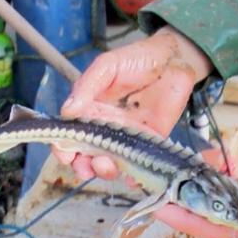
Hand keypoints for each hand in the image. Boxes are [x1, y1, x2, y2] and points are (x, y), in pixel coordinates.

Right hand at [52, 26, 213, 180]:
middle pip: (87, 155)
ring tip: (106, 165)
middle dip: (82, 166)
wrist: (174, 60)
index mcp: (90, 110)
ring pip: (110, 163)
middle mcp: (105, 127)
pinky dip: (133, 177)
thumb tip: (67, 111)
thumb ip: (87, 87)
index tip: (65, 155)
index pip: (70, 134)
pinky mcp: (149, 142)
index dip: (63, 148)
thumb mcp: (107, 66)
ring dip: (104, 171)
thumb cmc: (136, 59)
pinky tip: (131, 178)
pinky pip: (138, 164)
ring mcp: (127, 137)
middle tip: (86, 167)